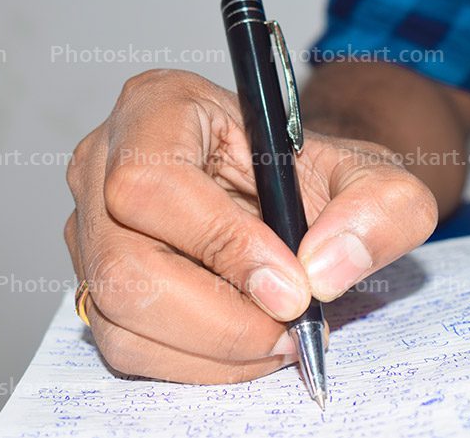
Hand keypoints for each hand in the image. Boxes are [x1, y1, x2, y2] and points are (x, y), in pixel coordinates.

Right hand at [64, 69, 436, 383]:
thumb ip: (379, 208)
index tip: (292, 289)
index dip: (222, 245)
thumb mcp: (373, 176)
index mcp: (159, 107)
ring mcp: (90, 225)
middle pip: (124, 265)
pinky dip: (194, 362)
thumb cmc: (315, 174)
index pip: (155, 183)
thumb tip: (324, 271)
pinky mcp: (94, 277)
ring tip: (278, 337)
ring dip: (210, 349)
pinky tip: (246, 345)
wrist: (289, 195)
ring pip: (119, 314)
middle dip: (219, 319)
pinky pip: (125, 342)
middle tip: (290, 330)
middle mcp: (104, 163)